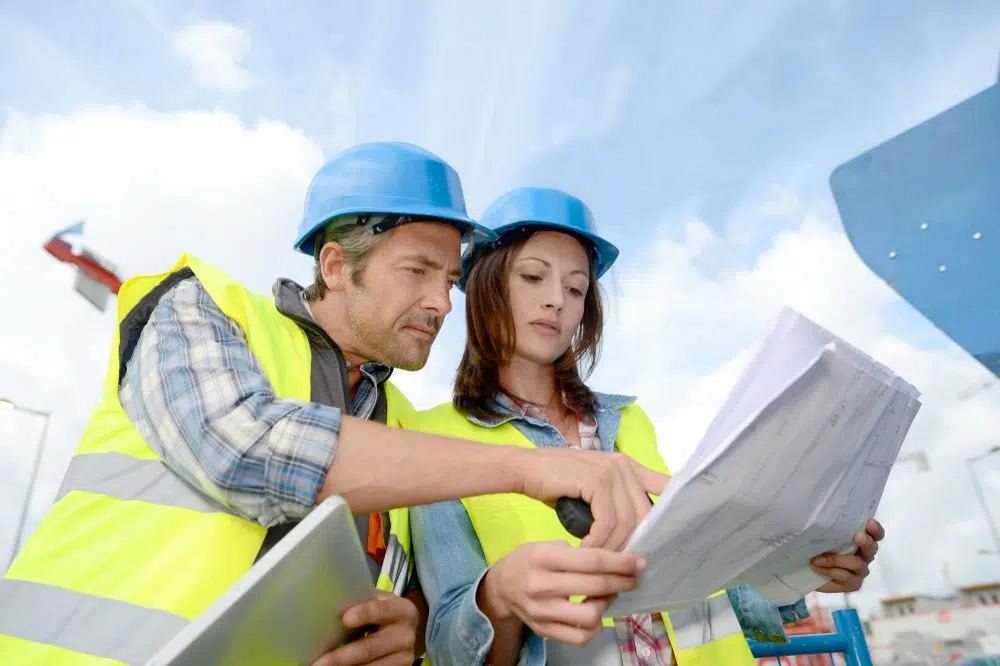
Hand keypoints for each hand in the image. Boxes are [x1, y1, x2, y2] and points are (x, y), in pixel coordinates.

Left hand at [312, 591, 418, 665]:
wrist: (416, 630)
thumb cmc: (388, 613)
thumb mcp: (383, 600)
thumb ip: (362, 600)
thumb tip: (327, 602)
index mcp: (401, 611)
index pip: (382, 611)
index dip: (364, 614)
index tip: (345, 619)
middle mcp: (404, 636)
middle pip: (370, 648)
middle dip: (342, 657)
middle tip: (319, 663)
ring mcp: (403, 658)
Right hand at [480, 541, 645, 645]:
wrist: (500, 589)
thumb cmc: (528, 562)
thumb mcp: (544, 545)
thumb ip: (574, 551)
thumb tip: (612, 559)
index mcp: (543, 559)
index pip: (591, 561)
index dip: (620, 562)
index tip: (639, 561)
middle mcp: (542, 586)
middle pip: (596, 586)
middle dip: (623, 580)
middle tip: (635, 576)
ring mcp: (543, 612)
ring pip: (591, 615)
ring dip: (608, 603)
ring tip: (610, 593)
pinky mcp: (545, 630)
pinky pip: (581, 636)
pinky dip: (595, 626)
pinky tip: (597, 612)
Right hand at [521, 448, 668, 549]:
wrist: (526, 469)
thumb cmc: (557, 483)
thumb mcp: (594, 491)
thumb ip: (615, 502)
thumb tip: (635, 535)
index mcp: (628, 466)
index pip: (665, 486)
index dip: (672, 512)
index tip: (665, 539)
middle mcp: (624, 465)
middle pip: (644, 514)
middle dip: (633, 544)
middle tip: (619, 566)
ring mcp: (611, 470)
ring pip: (627, 521)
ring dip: (613, 548)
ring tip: (598, 563)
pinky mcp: (595, 480)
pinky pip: (607, 521)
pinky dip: (599, 542)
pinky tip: (586, 552)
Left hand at [813, 519, 884, 593]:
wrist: (808, 570)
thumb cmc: (817, 548)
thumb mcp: (820, 535)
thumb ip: (827, 527)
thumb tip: (819, 510)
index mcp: (861, 540)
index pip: (875, 534)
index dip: (875, 529)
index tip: (870, 523)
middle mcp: (864, 555)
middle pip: (872, 548)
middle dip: (866, 542)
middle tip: (859, 536)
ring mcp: (860, 570)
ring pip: (857, 563)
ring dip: (836, 559)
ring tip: (817, 559)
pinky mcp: (854, 583)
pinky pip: (846, 577)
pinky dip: (830, 571)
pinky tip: (817, 567)